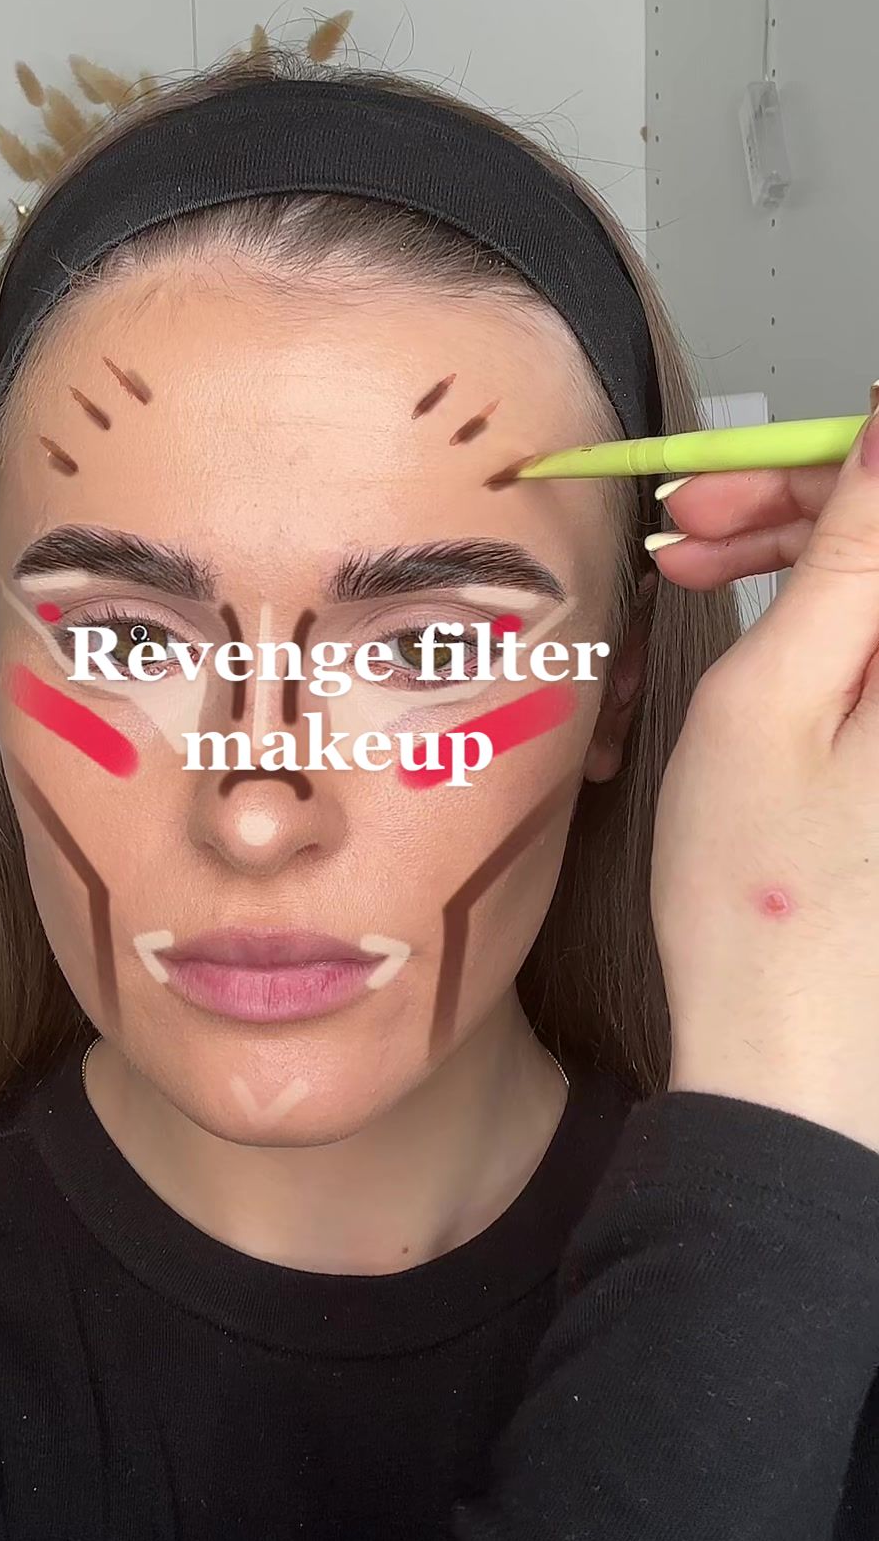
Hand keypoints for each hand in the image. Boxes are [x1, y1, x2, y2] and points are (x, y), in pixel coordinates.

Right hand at [650, 412, 878, 1152]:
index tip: (710, 488)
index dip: (812, 469)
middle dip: (807, 510)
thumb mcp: (770, 702)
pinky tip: (767, 637)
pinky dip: (836, 630)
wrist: (797, 1070)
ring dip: (812, 564)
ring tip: (698, 578)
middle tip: (689, 533)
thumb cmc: (762, 906)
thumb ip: (850, 557)